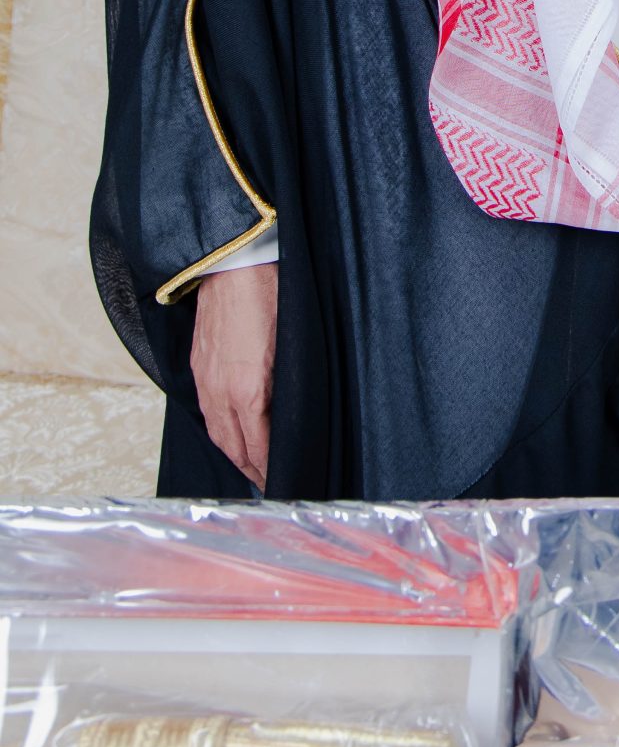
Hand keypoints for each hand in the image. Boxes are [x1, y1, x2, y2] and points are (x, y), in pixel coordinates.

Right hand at [190, 262, 277, 486]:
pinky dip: (220, 431)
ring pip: (217, 433)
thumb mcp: (293, 347)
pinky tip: (231, 434)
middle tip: (270, 485)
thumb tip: (288, 416)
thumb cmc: (273, 295)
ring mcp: (206, 380)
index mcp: (248, 390)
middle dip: (251, 471)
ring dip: (233, 455)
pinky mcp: (198, 367)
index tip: (285, 480)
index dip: (270, 469)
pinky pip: (206, 412)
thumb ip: (286, 387)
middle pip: (234, 448)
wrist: (234, 262)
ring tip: (250, 469)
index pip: (258, 448)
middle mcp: (221, 392)